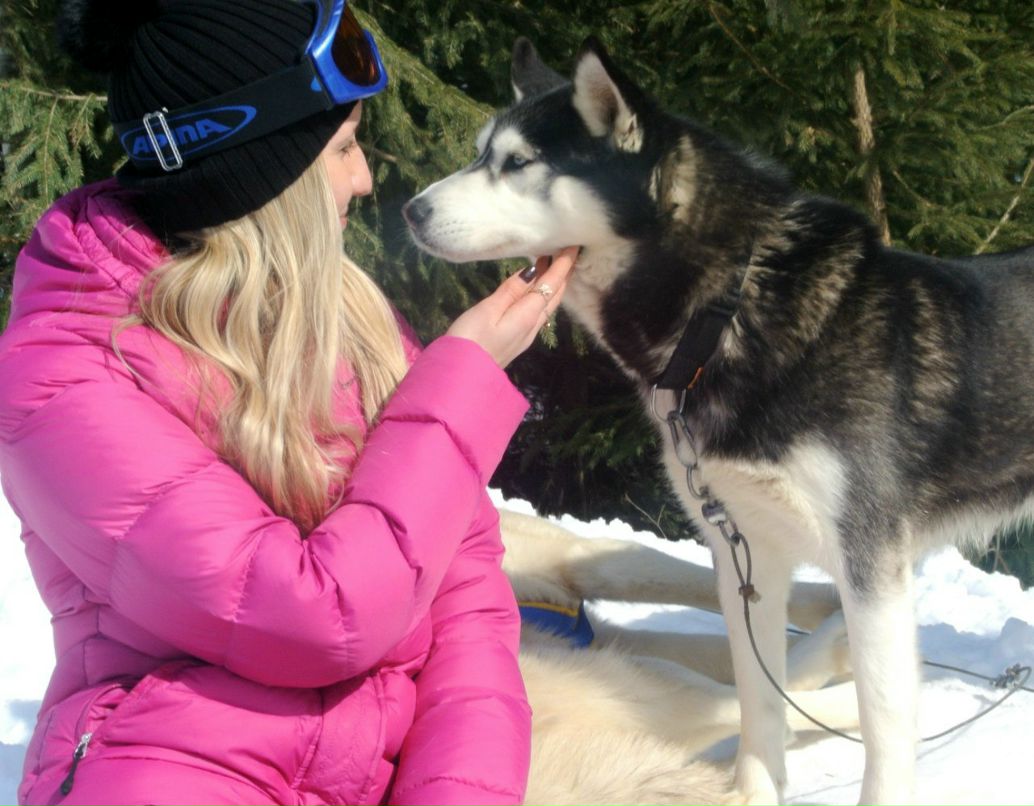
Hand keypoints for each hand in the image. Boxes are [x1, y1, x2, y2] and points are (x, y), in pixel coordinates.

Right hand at [446, 246, 578, 367]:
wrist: (460, 377)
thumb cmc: (469, 341)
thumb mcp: (488, 310)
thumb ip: (511, 291)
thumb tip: (533, 272)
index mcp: (528, 315)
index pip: (552, 285)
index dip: (563, 264)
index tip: (574, 245)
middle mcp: (532, 325)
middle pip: (555, 295)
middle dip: (562, 272)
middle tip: (565, 250)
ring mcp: (525, 335)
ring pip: (547, 304)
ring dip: (552, 283)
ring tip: (549, 262)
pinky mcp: (516, 339)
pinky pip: (537, 312)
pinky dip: (541, 295)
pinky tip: (533, 289)